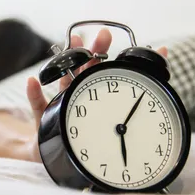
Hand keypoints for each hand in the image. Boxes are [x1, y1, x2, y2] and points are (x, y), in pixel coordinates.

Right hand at [26, 28, 168, 162]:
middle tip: (96, 36)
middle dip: (88, 52)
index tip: (106, 35)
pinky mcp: (43, 120)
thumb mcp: (109, 123)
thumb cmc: (84, 139)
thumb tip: (162, 69)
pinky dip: (34, 93)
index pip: (98, 72)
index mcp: (92, 98)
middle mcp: (75, 98)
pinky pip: (38, 106)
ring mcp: (58, 107)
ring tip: (65, 49)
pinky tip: (32, 82)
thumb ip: (135, 99)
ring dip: (63, 65)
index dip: (101, 52)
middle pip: (81, 72)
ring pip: (61, 83)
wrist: (56, 158)